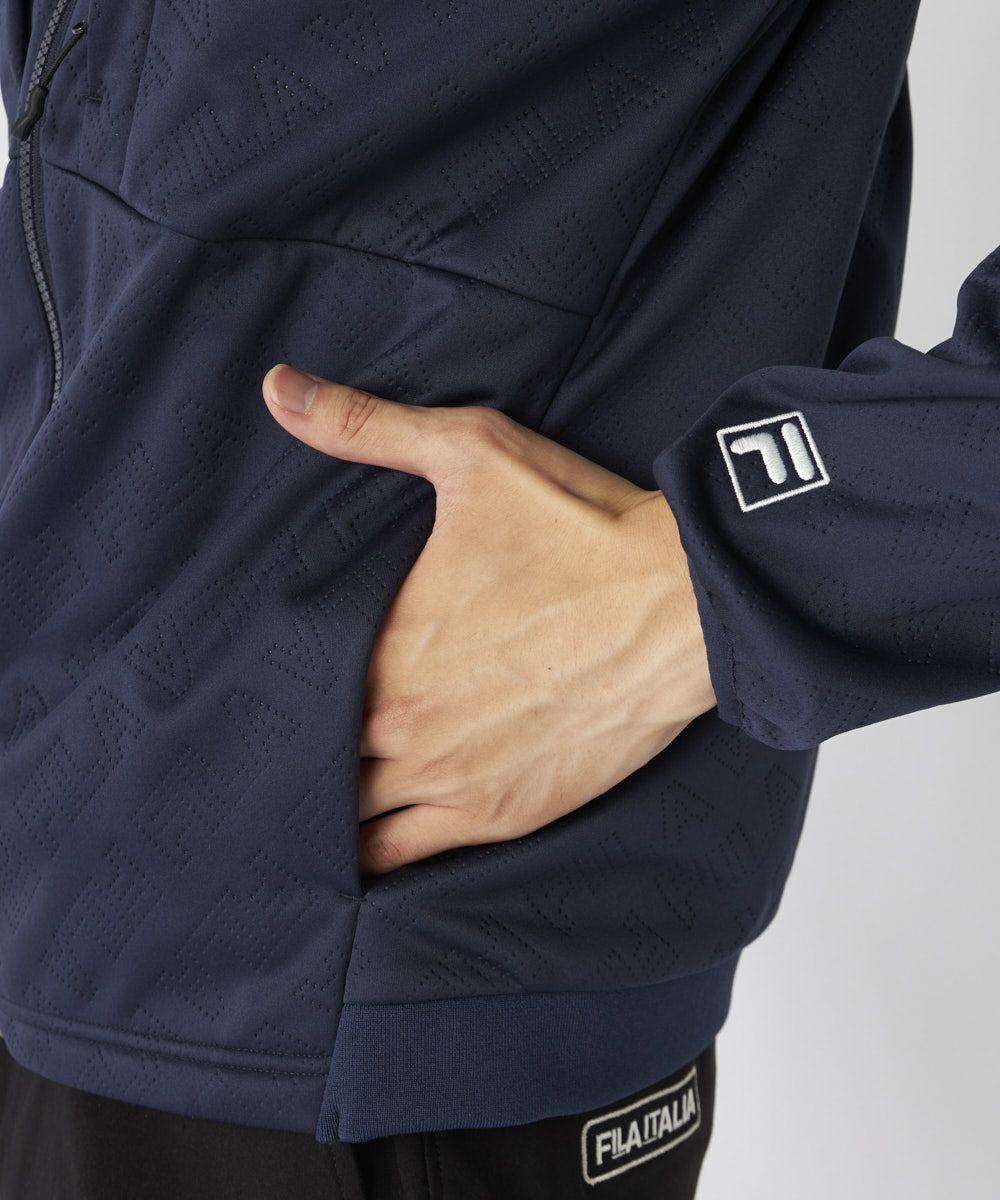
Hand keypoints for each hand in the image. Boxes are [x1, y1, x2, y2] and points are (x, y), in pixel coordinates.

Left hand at [262, 365, 715, 876]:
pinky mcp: (500, 815)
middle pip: (312, 760)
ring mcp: (449, 780)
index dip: (275, 689)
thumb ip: (364, 427)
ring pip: (348, 819)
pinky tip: (356, 851)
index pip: (289, 689)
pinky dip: (373, 856)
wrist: (685, 601)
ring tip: (309, 798)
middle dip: (296, 750)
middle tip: (281, 744)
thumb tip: (276, 388)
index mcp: (379, 646)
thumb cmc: (581, 526)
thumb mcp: (469, 453)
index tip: (267, 684)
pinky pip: (405, 859)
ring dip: (325, 808)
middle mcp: (400, 726)